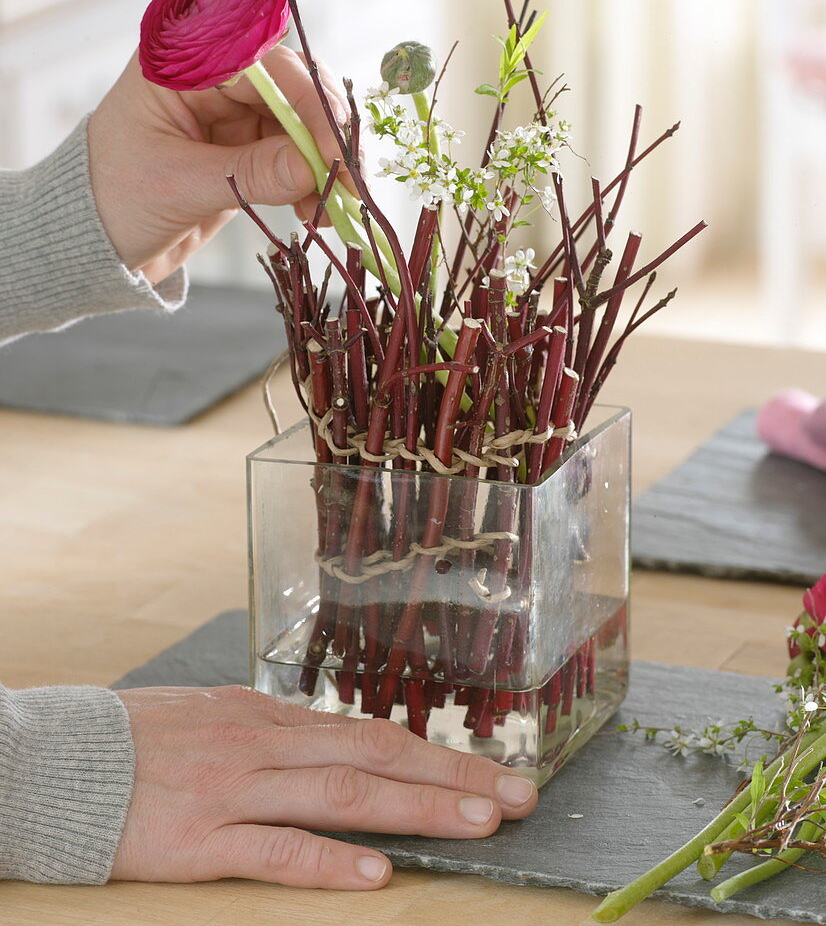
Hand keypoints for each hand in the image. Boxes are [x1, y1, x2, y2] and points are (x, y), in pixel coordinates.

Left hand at [88, 45, 350, 284]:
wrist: (93, 244)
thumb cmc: (111, 202)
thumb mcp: (178, 187)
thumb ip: (250, 173)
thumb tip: (318, 166)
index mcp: (183, 61)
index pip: (265, 63)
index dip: (309, 101)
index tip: (336, 150)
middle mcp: (214, 76)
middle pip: (296, 87)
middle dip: (328, 135)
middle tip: (350, 184)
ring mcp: (234, 112)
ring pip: (305, 125)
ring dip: (326, 166)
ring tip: (332, 211)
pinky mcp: (248, 148)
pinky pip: (297, 157)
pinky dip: (313, 184)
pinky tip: (314, 215)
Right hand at [112, 684, 537, 888]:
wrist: (56, 760)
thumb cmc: (137, 741)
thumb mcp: (213, 716)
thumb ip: (274, 733)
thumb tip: (331, 740)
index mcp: (267, 717)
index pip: (368, 732)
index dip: (434, 754)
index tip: (489, 770)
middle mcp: (262, 744)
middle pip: (374, 755)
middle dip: (452, 776)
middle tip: (519, 795)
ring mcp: (233, 789)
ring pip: (341, 793)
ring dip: (415, 808)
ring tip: (479, 824)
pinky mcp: (196, 839)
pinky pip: (271, 850)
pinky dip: (326, 862)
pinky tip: (375, 874)